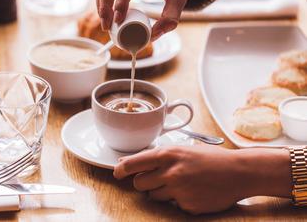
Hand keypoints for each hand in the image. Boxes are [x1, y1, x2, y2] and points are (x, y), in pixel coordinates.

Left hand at [113, 145, 291, 214]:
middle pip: (139, 184)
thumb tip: (131, 164)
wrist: (239, 172)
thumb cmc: (211, 159)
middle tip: (157, 179)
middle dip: (144, 183)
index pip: (135, 163)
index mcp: (168, 154)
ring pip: (154, 196)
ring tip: (181, 183)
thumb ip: (158, 157)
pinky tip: (193, 191)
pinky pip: (172, 205)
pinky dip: (178, 200)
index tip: (117, 173)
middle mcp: (171, 172)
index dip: (122, 169)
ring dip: (161, 192)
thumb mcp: (183, 150)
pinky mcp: (187, 205)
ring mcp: (179, 190)